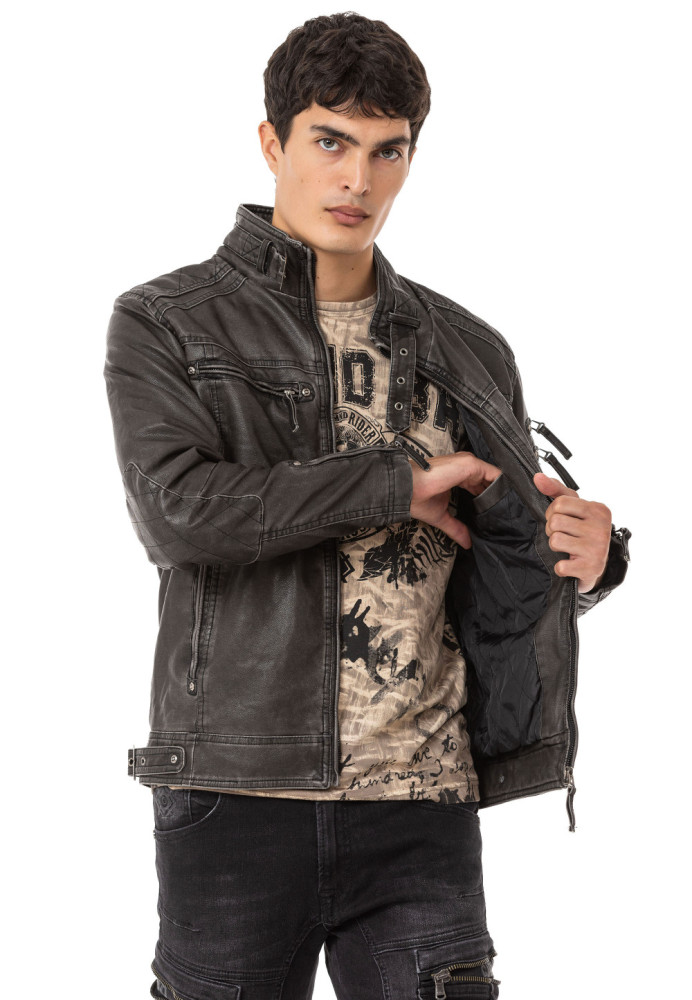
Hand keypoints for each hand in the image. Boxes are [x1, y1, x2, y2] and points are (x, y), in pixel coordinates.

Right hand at [409, 451, 501, 548]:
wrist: (406, 490)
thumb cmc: (417, 498)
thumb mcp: (441, 516)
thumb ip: (456, 527)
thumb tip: (466, 543)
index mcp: (456, 475)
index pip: (479, 484)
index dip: (488, 497)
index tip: (497, 512)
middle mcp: (463, 466)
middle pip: (488, 480)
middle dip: (497, 495)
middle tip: (507, 513)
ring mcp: (467, 463)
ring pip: (493, 476)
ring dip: (501, 490)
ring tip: (511, 508)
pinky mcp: (469, 464)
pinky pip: (493, 473)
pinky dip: (502, 485)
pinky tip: (507, 498)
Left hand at [534, 472, 611, 592]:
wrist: (597, 564)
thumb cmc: (584, 531)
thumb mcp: (575, 508)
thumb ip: (556, 490)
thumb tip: (537, 477)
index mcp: (598, 509)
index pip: (560, 503)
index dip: (552, 512)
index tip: (560, 519)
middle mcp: (601, 528)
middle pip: (555, 522)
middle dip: (552, 529)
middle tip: (563, 535)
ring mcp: (597, 549)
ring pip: (555, 541)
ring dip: (555, 546)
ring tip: (567, 547)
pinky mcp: (590, 568)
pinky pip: (560, 566)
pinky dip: (560, 567)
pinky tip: (570, 563)